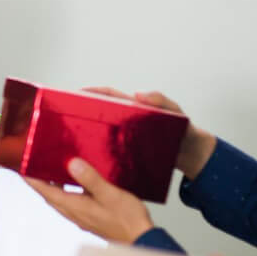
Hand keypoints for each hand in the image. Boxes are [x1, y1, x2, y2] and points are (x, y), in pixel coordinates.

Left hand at [25, 158, 153, 243]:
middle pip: (50, 196)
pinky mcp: (91, 217)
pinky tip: (77, 183)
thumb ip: (90, 179)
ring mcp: (82, 217)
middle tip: (33, 166)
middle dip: (39, 181)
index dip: (32, 180)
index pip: (46, 191)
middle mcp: (74, 213)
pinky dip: (68, 191)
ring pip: (61, 199)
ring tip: (51, 170)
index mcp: (75, 207)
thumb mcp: (109, 194)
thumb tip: (71, 163)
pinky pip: (72, 202)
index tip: (20, 168)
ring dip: (53, 186)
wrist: (141, 239)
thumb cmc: (127, 220)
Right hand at [83, 86, 216, 178]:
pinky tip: (89, 162)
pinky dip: (98, 154)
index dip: (90, 93)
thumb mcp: (175, 112)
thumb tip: (137, 94)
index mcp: (132, 108)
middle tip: (65, 118)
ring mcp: (124, 138)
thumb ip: (161, 100)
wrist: (191, 154)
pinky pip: (108, 152)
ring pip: (100, 134)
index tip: (73, 94)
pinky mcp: (127, 154)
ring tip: (71, 142)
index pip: (107, 96)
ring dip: (86, 136)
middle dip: (81, 114)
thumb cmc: (184, 130)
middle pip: (98, 114)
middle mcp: (124, 122)